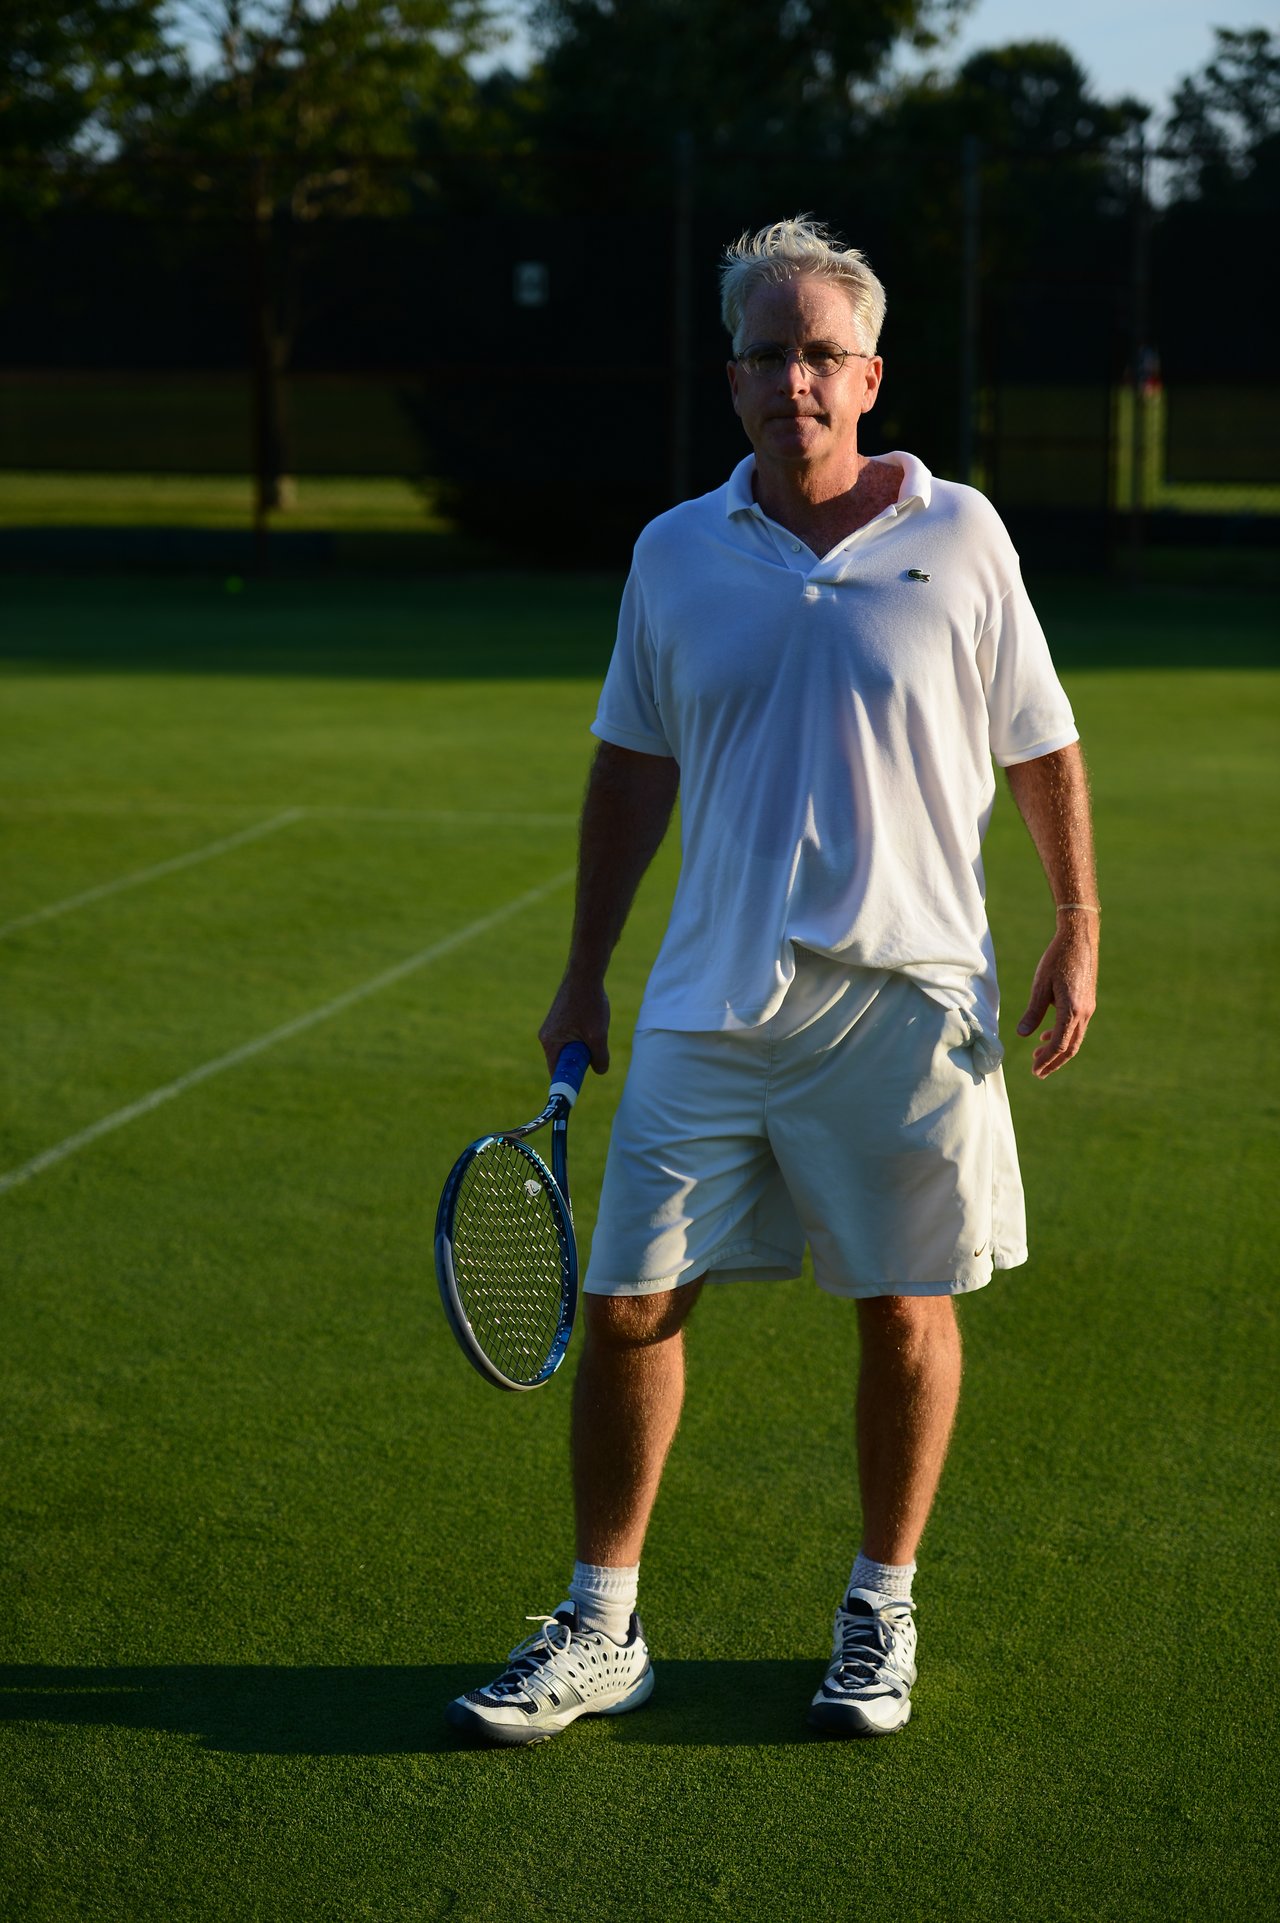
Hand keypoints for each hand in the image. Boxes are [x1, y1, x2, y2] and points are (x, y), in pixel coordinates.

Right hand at [539, 974, 610, 1076]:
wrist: (585, 973)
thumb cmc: (589, 1003)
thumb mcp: (598, 1035)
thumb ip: (600, 1058)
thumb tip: (600, 1070)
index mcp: (550, 1042)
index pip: (557, 1073)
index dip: (570, 1081)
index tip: (581, 1086)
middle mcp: (547, 1036)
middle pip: (565, 1061)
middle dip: (582, 1059)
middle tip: (597, 1049)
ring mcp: (553, 1027)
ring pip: (572, 1048)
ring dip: (586, 1044)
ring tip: (595, 1027)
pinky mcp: (560, 1019)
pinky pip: (573, 1036)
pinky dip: (586, 1034)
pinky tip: (593, 1018)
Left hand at [1016, 921, 1097, 1077]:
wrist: (1079, 939)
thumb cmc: (1057, 959)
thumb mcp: (1040, 986)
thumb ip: (1033, 1012)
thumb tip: (1022, 1034)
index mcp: (1072, 1010)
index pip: (1060, 1044)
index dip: (1047, 1059)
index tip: (1035, 1070)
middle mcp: (1084, 1012)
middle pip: (1071, 1047)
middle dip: (1054, 1062)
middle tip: (1038, 1073)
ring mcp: (1088, 1008)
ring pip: (1075, 1038)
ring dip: (1058, 1050)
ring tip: (1039, 1056)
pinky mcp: (1087, 1002)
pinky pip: (1076, 1026)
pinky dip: (1063, 1035)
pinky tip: (1047, 1035)